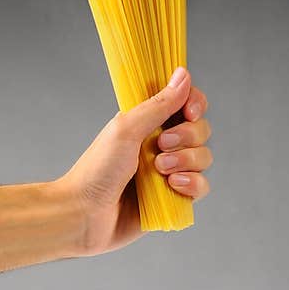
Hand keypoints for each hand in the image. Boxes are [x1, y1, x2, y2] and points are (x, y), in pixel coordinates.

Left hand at [58, 67, 211, 255]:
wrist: (85, 214)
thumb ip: (159, 104)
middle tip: (161, 146)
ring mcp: (170, 171)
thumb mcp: (127, 129)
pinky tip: (172, 186)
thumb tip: (183, 74)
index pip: (186, 102)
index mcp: (149, 122)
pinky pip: (201, 186)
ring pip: (203, 157)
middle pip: (200, 129)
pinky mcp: (174, 197)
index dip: (194, 104)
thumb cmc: (97, 169)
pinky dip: (192, 184)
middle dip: (187, 137)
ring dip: (186, 161)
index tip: (189, 112)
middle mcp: (162, 144)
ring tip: (160, 170)